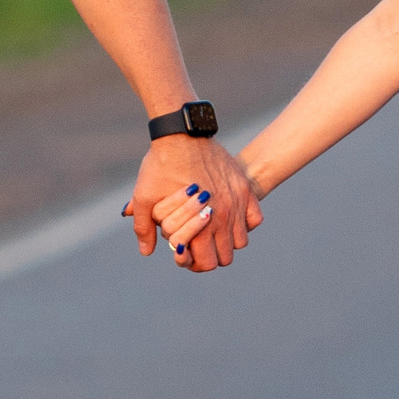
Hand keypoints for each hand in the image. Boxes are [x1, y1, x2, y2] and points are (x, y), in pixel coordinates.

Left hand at [125, 135, 260, 270]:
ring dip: (228, 241)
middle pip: (226, 257)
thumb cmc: (160, 165)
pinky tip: (229, 216)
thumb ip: (144, 228)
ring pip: (241, 241)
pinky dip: (244, 222)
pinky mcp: (244, 188)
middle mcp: (222, 217)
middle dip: (211, 255)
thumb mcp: (144, 197)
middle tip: (198, 246)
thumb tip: (146, 252)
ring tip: (213, 232)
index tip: (186, 254)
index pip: (206, 263)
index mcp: (199, 225)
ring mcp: (236, 203)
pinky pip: (254, 218)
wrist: (181, 134)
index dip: (194, 264)